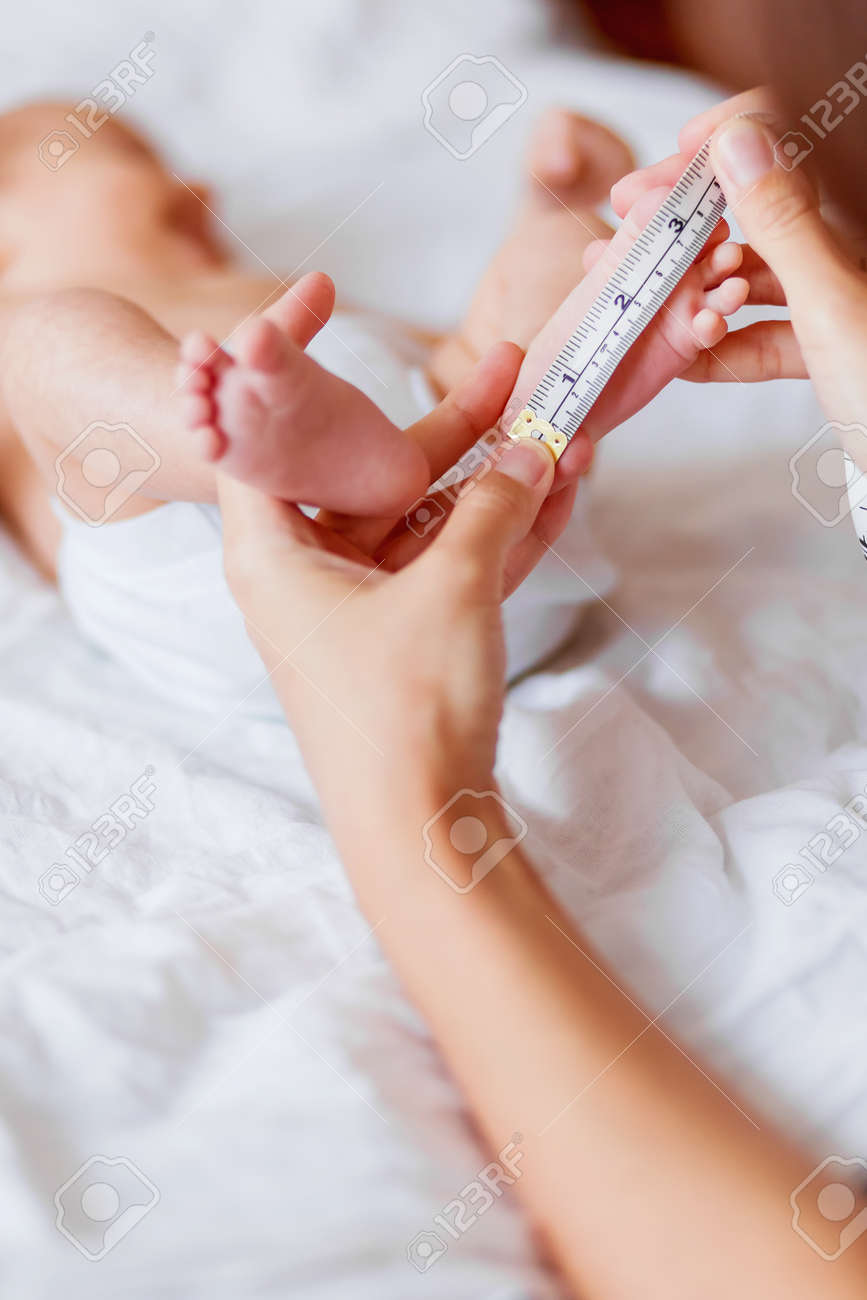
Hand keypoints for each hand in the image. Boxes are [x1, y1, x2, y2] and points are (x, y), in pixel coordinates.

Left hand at [217, 345, 585, 844]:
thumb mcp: (453, 588)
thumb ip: (494, 507)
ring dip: (496, 484)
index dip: (288, 366)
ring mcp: (360, 607)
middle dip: (458, 431)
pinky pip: (451, 567)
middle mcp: (307, 571)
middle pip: (377, 474)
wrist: (420, 829)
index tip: (317, 301)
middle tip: (520, 372)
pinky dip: (500, 536)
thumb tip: (533, 448)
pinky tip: (562, 491)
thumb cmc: (403, 708)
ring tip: (567, 429)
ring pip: (429, 523)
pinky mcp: (406, 638)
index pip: (265, 434)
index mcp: (273, 550)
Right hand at [611, 89, 866, 432]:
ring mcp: (845, 296)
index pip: (793, 140)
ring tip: (661, 302)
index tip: (672, 164)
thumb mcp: (832, 305)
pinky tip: (687, 357)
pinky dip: (731, 346)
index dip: (729, 139)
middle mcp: (855, 247)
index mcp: (863, 216)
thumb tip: (736, 142)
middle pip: (769, 206)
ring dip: (708, 288)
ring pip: (765, 274)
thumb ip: (783, 222)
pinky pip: (773, 335)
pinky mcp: (836, 348)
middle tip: (638, 230)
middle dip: (701, 222)